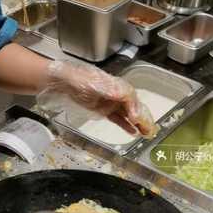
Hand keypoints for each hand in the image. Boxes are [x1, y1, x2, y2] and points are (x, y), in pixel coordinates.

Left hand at [42, 61, 157, 137]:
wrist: (63, 82)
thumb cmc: (77, 79)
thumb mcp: (92, 82)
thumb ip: (109, 89)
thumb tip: (124, 94)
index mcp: (115, 85)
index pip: (130, 96)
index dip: (134, 107)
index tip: (135, 118)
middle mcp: (116, 93)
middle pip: (133, 106)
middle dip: (142, 117)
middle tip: (149, 129)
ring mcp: (110, 102)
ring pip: (128, 114)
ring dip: (138, 123)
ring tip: (146, 133)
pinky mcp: (104, 110)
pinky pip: (118, 118)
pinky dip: (126, 125)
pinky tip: (133, 132)